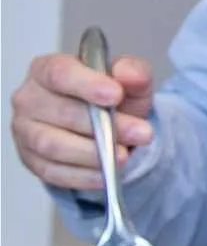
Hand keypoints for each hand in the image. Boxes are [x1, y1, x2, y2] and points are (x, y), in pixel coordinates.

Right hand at [11, 52, 156, 191]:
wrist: (108, 126)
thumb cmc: (110, 97)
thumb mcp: (130, 81)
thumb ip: (134, 72)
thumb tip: (131, 75)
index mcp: (46, 70)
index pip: (59, 73)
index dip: (86, 84)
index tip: (116, 95)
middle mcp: (30, 99)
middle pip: (60, 112)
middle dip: (103, 125)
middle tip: (140, 132)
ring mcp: (27, 132)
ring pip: (54, 145)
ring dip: (93, 152)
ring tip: (125, 155)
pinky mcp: (32, 162)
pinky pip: (54, 172)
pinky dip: (83, 175)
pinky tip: (107, 173)